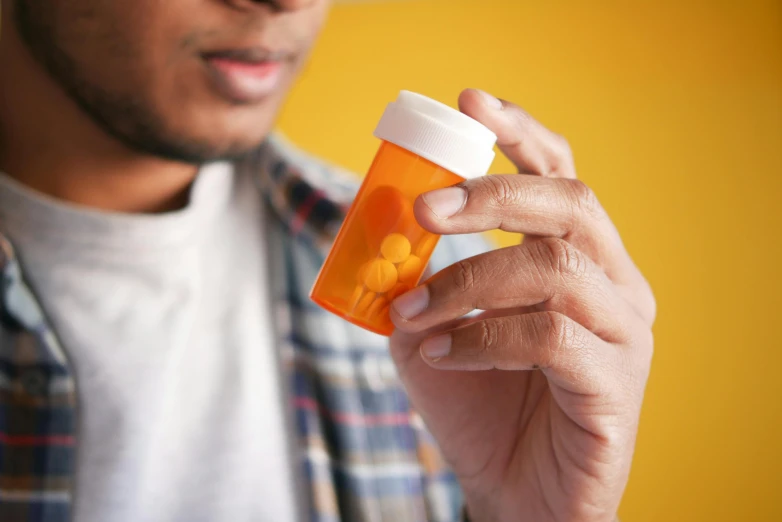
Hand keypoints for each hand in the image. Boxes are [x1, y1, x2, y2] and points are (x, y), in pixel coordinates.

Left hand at [388, 89, 654, 521]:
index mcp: (578, 258)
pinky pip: (550, 337)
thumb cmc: (479, 405)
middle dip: (490, 196)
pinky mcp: (616, 384)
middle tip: (425, 208)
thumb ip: (416, 280)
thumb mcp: (432, 330)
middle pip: (569, 204)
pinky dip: (482, 337)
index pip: (561, 175)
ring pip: (554, 269)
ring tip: (414, 313)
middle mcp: (614, 283)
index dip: (520, 133)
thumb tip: (380, 227)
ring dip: (468, 281)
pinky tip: (443, 353)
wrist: (515, 491)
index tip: (469, 104)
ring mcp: (624, 332)